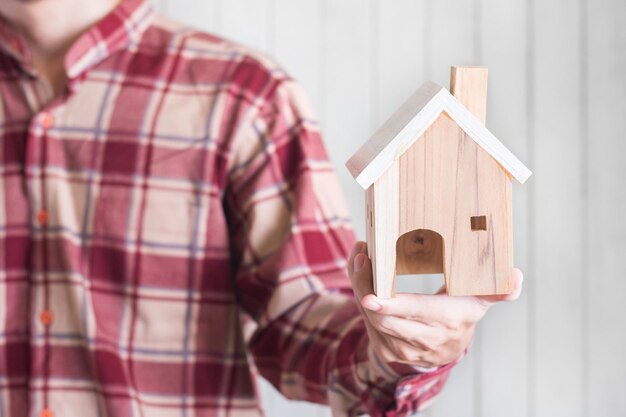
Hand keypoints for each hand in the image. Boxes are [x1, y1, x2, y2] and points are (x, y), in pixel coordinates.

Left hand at [348, 241, 522, 368]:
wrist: (445, 350)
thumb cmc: (461, 313)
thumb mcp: (479, 301)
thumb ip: (497, 291)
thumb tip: (516, 276)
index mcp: (449, 321)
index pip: (417, 313)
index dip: (393, 306)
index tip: (372, 296)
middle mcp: (425, 339)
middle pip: (385, 316)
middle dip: (366, 287)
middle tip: (360, 258)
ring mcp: (404, 348)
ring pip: (372, 319)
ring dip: (360, 289)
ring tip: (359, 259)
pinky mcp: (388, 350)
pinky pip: (367, 323)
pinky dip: (360, 297)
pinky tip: (360, 275)